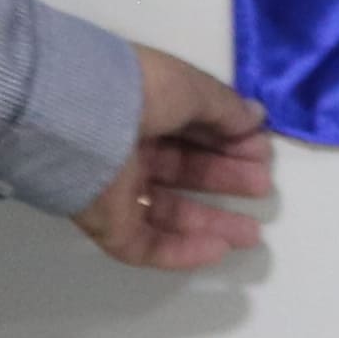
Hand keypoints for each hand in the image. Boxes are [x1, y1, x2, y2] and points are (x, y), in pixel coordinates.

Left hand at [77, 41, 278, 270]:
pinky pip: (146, 243)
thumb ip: (225, 108)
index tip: (262, 152)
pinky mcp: (106, 223)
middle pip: (184, 169)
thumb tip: (255, 119)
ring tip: (251, 233)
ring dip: (211, 222)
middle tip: (262, 186)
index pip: (192, 128)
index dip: (229, 140)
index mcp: (144, 106)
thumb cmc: (136, 92)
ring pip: (168, 211)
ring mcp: (115, 187)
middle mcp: (128, 146)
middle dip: (225, 179)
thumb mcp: (190, 86)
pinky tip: (217, 250)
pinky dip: (181, 251)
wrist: (76, 117)